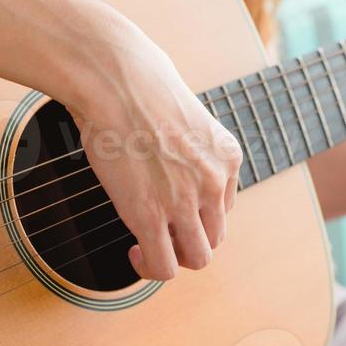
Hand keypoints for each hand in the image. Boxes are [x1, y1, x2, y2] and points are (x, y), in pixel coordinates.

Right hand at [60, 0, 242, 280]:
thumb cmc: (138, 84)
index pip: (224, 206)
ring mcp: (186, 203)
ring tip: (148, 245)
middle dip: (187, 238)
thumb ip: (188, 145)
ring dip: (173, 257)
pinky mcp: (151, 216)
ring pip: (197, 258)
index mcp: (228, 157)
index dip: (196, 212)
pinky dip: (149, 267)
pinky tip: (135, 251)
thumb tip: (166, 157)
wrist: (116, 78)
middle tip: (159, 230)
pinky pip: (163, 266)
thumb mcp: (185, 114)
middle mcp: (215, 183)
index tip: (171, 207)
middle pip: (215, 237)